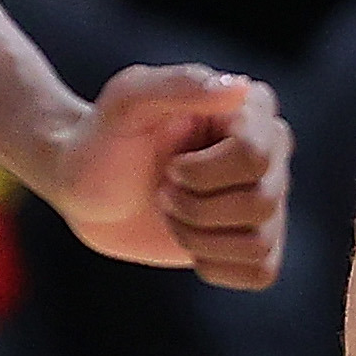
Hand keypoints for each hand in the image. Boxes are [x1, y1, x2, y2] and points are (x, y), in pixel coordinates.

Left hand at [42, 64, 290, 288]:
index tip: (170, 164)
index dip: (202, 173)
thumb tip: (241, 88)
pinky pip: (261, 271)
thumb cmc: (106, 135)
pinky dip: (216, 266)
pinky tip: (190, 244)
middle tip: (163, 191)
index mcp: (250, 108)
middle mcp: (270, 151)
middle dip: (195, 207)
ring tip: (170, 212)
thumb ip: (180, 84)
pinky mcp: (252, 240)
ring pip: (259, 243)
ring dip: (198, 238)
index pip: (255, 156)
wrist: (85, 184)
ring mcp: (265, 197)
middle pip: (260, 202)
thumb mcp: (128, 99)